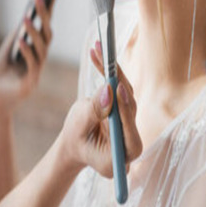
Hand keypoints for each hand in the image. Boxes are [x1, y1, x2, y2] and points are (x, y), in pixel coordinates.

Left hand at [0, 0, 54, 113]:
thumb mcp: (8, 49)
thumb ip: (18, 35)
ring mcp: (38, 69)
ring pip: (42, 47)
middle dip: (44, 12)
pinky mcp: (31, 82)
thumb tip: (26, 17)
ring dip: (33, 32)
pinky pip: (32, 64)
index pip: (46, 21)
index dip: (51, 2)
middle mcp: (41, 56)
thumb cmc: (4, 74)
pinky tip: (19, 41)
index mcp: (37, 46)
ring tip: (26, 18)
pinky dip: (26, 51)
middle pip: (47, 31)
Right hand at [60, 47, 141, 177]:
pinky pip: (121, 90)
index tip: (119, 89)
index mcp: (119, 156)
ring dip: (114, 72)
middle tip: (108, 62)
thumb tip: (109, 91)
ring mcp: (130, 124)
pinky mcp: (127, 110)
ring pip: (127, 96)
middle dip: (118, 84)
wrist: (75, 143)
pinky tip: (100, 55)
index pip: (129, 136)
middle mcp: (130, 141)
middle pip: (130, 110)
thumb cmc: (75, 140)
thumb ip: (94, 112)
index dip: (126, 112)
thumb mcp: (78, 127)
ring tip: (101, 51)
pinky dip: (111, 73)